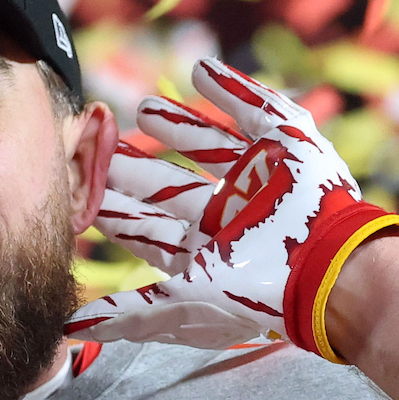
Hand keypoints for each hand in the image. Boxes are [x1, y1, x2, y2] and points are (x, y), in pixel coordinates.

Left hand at [68, 59, 398, 358]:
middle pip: (171, 188)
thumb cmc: (255, 289)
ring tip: (139, 108)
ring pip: (209, 146)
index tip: (85, 195)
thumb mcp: (180, 306)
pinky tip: (200, 70)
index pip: (151, 230)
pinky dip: (230, 89)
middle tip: (98, 148)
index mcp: (207, 252)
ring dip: (175, 126)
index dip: (118, 214)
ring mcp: (260, 179)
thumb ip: (127, 313)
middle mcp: (231, 215)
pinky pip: (255, 109)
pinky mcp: (288, 145)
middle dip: (134, 170)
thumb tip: (69, 329)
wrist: (328, 266)